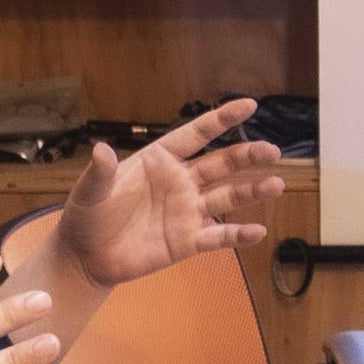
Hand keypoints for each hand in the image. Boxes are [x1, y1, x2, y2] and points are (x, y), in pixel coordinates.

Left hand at [51, 99, 280, 287]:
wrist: (86, 257)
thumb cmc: (87, 216)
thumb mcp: (89, 191)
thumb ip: (100, 172)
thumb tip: (100, 149)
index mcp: (160, 160)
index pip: (196, 135)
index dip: (222, 120)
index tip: (248, 105)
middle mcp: (181, 182)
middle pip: (221, 164)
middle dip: (247, 156)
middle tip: (271, 151)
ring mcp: (188, 211)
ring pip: (228, 197)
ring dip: (252, 191)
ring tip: (276, 185)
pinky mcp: (188, 241)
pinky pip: (219, 236)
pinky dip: (239, 235)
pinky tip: (258, 232)